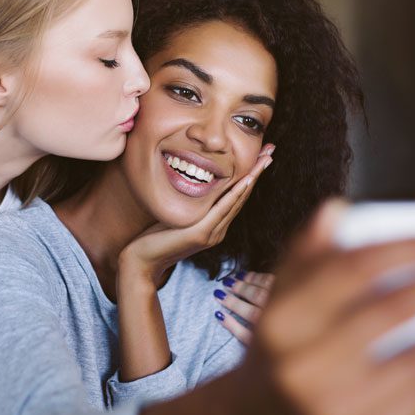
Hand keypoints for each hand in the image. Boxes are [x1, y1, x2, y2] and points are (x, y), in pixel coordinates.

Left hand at [118, 144, 273, 289]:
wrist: (143, 262)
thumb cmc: (155, 239)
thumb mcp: (178, 218)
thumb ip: (191, 207)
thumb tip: (194, 187)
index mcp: (215, 226)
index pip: (236, 197)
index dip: (250, 176)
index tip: (261, 158)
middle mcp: (218, 230)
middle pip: (242, 196)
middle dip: (257, 172)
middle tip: (271, 151)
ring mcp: (212, 233)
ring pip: (237, 201)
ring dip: (252, 178)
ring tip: (264, 160)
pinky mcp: (201, 234)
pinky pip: (222, 210)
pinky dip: (235, 194)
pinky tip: (245, 180)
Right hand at [222, 199, 414, 414]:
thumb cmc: (279, 348)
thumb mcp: (280, 300)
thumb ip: (308, 255)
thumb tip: (336, 209)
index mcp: (280, 324)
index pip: (351, 271)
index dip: (403, 251)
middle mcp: (302, 370)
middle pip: (389, 313)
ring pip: (413, 364)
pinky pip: (411, 404)